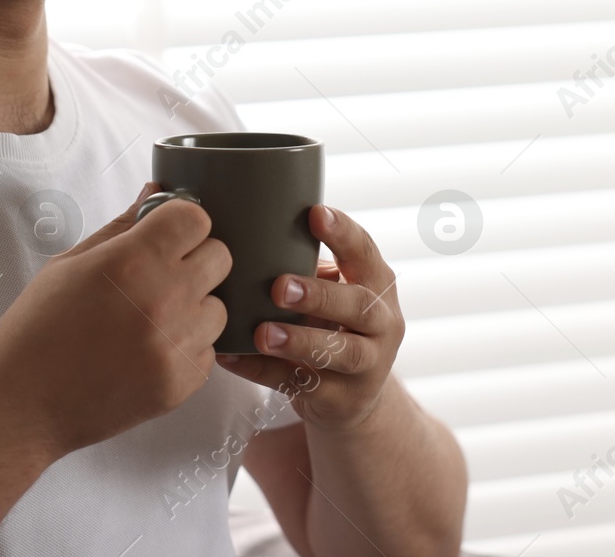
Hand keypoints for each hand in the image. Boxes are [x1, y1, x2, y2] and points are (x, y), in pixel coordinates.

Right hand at [0, 182, 230, 459]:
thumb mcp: (70, 265)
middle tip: (162, 274)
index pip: (197, 218)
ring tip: (152, 319)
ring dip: (195, 307)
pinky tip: (149, 351)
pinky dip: (187, 348)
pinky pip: (208, 350)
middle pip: (220, 256)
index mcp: (133, 261)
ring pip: (219, 306)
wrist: (22, 405)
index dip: (182, 222)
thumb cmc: (37, 331)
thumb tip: (154, 192)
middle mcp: (165, 299)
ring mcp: (177, 345)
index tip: (166, 234)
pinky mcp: (183, 383)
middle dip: (195, 259)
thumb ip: (121, 226)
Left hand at [215, 204, 402, 432]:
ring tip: (263, 333)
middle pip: (359, 306)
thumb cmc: (334, 326)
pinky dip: (263, 371)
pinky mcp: (343, 400)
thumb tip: (248, 230)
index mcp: (377, 284)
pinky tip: (232, 357)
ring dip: (300, 341)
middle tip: (279, 287)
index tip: (314, 214)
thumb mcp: (336, 293)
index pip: (365, 252)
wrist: (356, 399)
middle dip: (319, 295)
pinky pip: (301, 385)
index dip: (343, 233)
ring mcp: (368, 366)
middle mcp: (382, 323)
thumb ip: (308, 267)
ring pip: (340, 353)